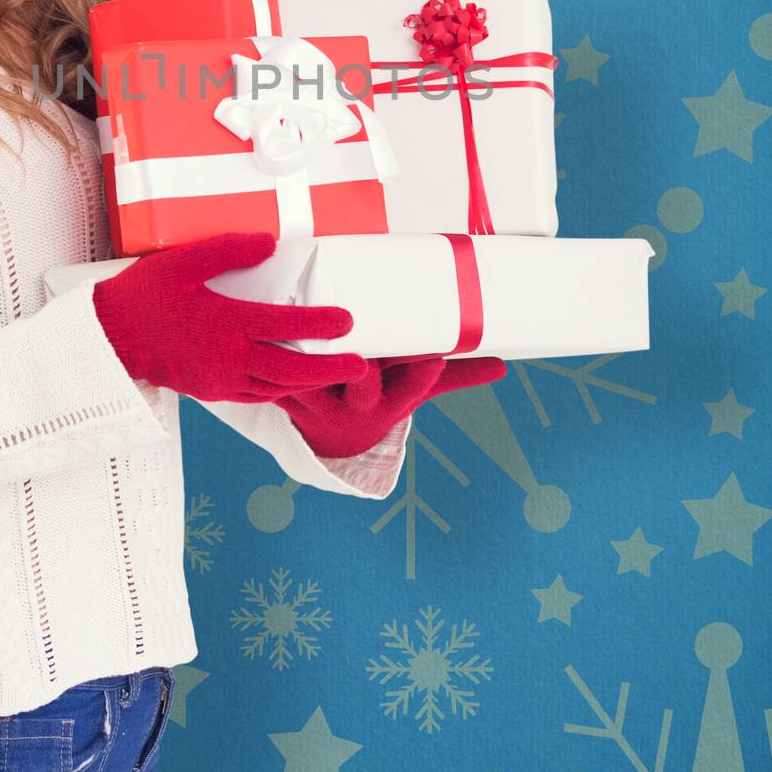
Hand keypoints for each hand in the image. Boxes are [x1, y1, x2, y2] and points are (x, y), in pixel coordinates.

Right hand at [91, 230, 370, 403]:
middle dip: (331, 369)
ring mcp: (219, 380)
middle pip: (292, 370)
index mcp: (226, 324)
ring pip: (277, 389)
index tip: (348, 321)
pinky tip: (290, 386)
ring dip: (310, 384)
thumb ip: (229, 251)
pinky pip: (254, 397)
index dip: (321, 324)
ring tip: (335, 376)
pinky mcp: (210, 391)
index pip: (286, 326)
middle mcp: (228, 358)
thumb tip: (269, 243)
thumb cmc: (144, 296)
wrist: (108, 339)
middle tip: (361, 365)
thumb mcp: (184, 262)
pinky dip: (279, 393)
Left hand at [276, 351, 507, 458]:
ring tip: (307, 328)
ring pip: (313, 382)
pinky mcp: (285, 398)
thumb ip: (455, 378)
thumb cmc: (379, 402)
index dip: (422, 376)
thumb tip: (503, 366)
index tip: (435, 359)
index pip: (413, 390)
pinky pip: (276, 382)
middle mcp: (357, 407)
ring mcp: (320, 405)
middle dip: (366, 369)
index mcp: (391, 404)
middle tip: (367, 349)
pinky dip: (270, 362)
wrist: (332, 442)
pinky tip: (268, 332)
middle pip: (362, 387)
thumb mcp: (414, 394)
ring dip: (308, 360)